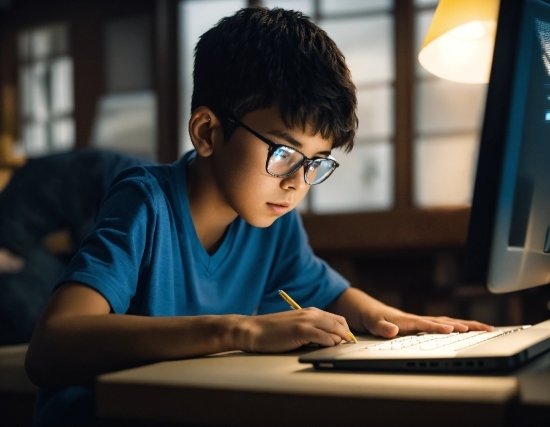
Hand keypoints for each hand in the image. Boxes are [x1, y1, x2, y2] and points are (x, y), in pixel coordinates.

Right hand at [236, 308, 351, 352]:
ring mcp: (306, 321)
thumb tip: (327, 339)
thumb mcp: (295, 325)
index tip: (345, 342)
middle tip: (345, 347)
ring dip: (338, 340)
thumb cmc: (273, 331)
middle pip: (339, 324)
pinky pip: (325, 337)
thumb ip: (311, 328)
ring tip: (334, 348)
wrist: (255, 331)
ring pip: (335, 330)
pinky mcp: (301, 331)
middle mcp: (311, 313)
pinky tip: (325, 347)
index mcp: (310, 311)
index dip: (344, 331)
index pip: (337, 319)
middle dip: (346, 336)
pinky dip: (329, 343)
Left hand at [364, 305, 493, 337]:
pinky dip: (458, 327)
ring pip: (448, 322)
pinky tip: (470, 330)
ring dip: (467, 325)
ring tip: (488, 329)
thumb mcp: (371, 323)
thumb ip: (381, 327)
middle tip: (486, 329)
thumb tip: (392, 330)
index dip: (439, 327)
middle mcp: (417, 319)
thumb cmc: (370, 316)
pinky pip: (444, 325)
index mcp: (407, 320)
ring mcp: (422, 321)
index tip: (453, 330)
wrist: (367, 310)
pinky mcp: (422, 325)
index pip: (426, 324)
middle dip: (466, 325)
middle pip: (445, 321)